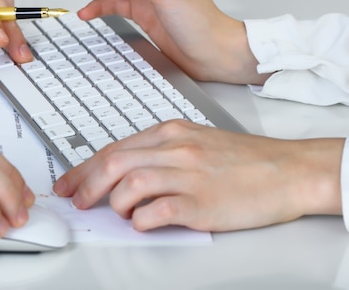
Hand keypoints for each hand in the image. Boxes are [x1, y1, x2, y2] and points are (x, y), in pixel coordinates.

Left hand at [53, 120, 343, 231]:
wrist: (286, 170)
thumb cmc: (241, 159)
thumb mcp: (194, 140)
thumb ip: (158, 152)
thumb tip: (122, 172)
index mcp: (169, 132)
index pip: (113, 148)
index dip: (83, 168)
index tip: (68, 183)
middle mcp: (175, 149)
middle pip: (113, 163)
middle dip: (86, 185)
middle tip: (77, 200)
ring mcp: (188, 175)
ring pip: (130, 185)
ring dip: (115, 203)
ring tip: (121, 213)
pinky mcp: (201, 202)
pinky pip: (157, 211)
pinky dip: (141, 220)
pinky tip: (142, 222)